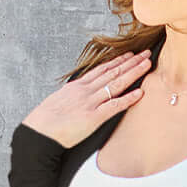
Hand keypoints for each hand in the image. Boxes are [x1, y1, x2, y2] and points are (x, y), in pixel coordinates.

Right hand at [21, 48, 152, 147]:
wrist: (40, 132)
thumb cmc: (46, 121)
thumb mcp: (59, 101)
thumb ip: (72, 96)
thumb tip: (79, 95)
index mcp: (77, 86)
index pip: (102, 69)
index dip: (117, 60)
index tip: (129, 54)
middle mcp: (86, 90)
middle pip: (112, 72)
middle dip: (131, 62)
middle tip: (146, 54)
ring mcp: (90, 103)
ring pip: (116, 84)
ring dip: (133, 73)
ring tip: (147, 65)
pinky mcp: (93, 117)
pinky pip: (114, 106)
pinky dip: (128, 99)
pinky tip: (140, 92)